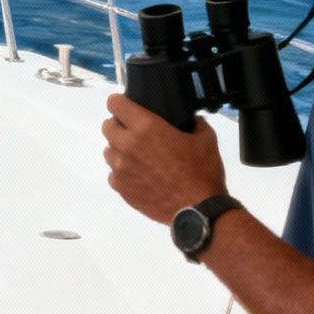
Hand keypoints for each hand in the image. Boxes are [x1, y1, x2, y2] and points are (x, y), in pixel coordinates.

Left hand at [101, 92, 227, 223]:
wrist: (197, 210)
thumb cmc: (202, 172)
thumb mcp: (206, 139)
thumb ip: (195, 123)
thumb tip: (191, 120)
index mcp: (145, 127)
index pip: (115, 104)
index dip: (121, 103)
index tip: (129, 107)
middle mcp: (127, 145)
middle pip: (107, 126)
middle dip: (120, 126)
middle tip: (137, 134)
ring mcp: (120, 168)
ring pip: (109, 151)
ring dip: (120, 150)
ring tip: (139, 158)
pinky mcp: (120, 188)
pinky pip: (113, 174)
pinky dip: (123, 172)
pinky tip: (139, 177)